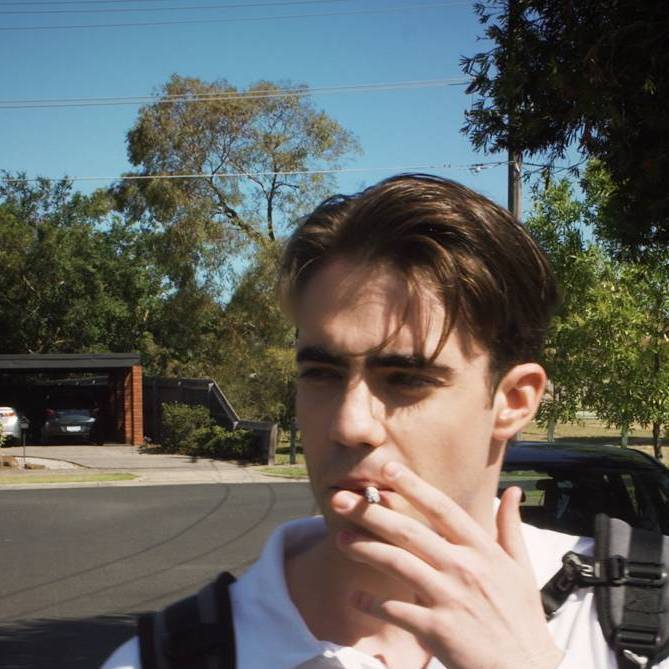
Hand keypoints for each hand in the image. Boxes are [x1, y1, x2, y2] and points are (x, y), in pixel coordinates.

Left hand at [331, 463, 563, 668]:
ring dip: (364, 549)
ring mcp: (450, 598)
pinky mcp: (438, 630)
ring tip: (339, 539)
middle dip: (372, 512)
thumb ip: (510, 527)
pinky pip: (396, 611)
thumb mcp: (521, 568)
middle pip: (409, 531)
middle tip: (340, 500)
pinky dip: (373, 603)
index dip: (414, 486)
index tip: (388, 469)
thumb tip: (512, 491)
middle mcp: (464, 568)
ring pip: (398, 564)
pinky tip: (356, 597)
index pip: (443, 509)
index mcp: (483, 550)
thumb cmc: (522, 618)